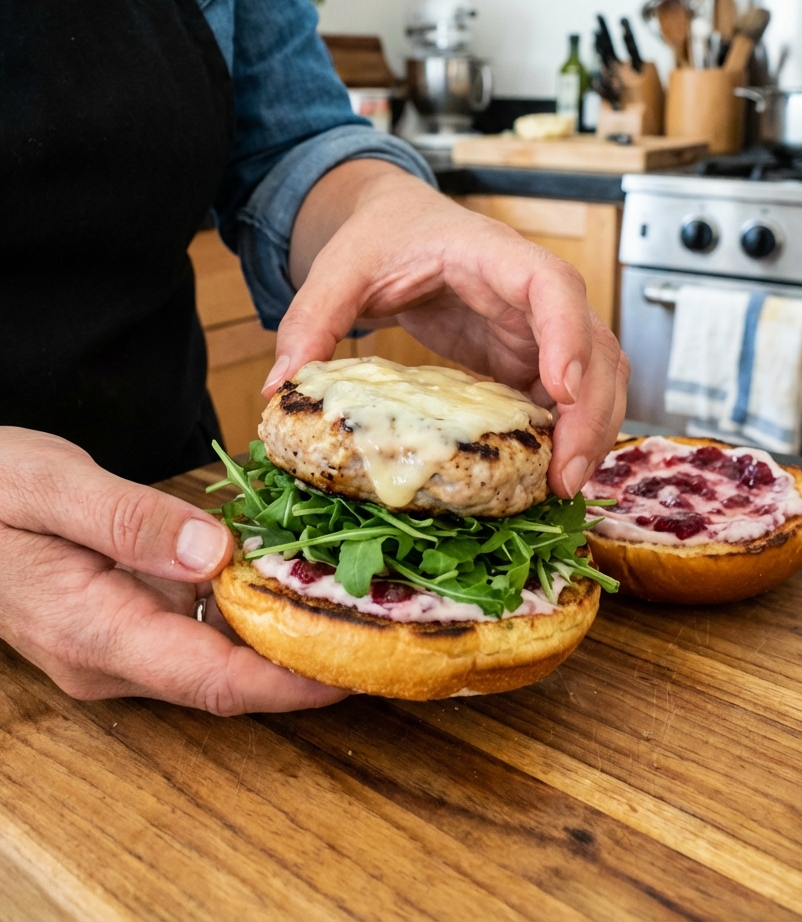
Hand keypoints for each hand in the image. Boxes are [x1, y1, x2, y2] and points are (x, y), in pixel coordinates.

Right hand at [0, 427, 346, 712]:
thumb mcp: (53, 485)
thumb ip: (131, 522)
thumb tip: (217, 554)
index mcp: (91, 630)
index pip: (211, 680)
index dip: (289, 684)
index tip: (356, 671)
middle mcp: (107, 656)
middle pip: (223, 678)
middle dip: (302, 660)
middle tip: (380, 622)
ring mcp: (112, 645)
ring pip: (214, 655)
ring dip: (279, 634)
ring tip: (355, 597)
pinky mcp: (119, 623)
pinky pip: (194, 629)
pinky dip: (244, 610)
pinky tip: (287, 574)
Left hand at [266, 164, 629, 496]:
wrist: (399, 227)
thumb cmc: (381, 237)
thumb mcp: (340, 269)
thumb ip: (311, 320)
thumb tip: (278, 388)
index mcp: (492, 255)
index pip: (551, 286)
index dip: (567, 335)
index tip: (562, 388)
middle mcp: (531, 293)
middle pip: (595, 345)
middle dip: (591, 412)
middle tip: (562, 477)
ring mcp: (538, 331)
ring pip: (597, 378)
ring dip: (591, 432)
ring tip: (560, 489)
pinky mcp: (528, 362)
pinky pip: (568, 401)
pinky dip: (568, 437)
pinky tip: (546, 479)